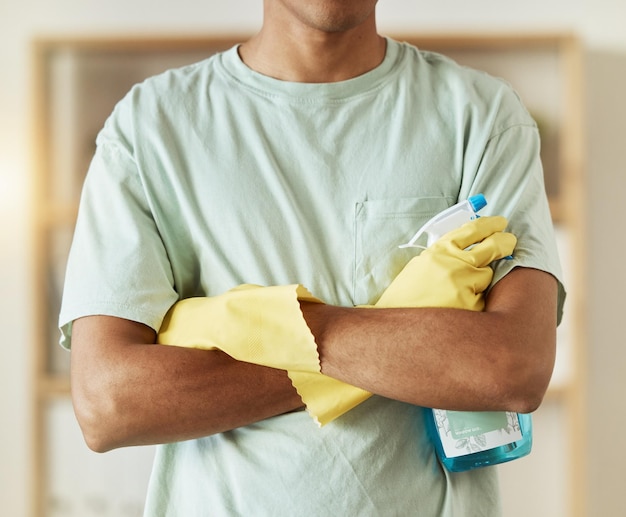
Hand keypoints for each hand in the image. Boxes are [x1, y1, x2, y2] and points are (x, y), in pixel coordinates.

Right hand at [374, 216, 515, 310]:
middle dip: (504, 242)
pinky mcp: (471, 304)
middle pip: (492, 246)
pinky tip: (457, 308)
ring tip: (457, 291)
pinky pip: (482, 299)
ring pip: (486, 275)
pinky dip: (473, 302)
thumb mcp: (420, 266)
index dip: (489, 224)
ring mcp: (464, 284)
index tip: (500, 223)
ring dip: (478, 281)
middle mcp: (454, 263)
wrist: (398, 325)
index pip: (472, 230)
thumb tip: (466, 246)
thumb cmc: (406, 296)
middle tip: (509, 241)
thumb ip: (443, 255)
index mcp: (440, 251)